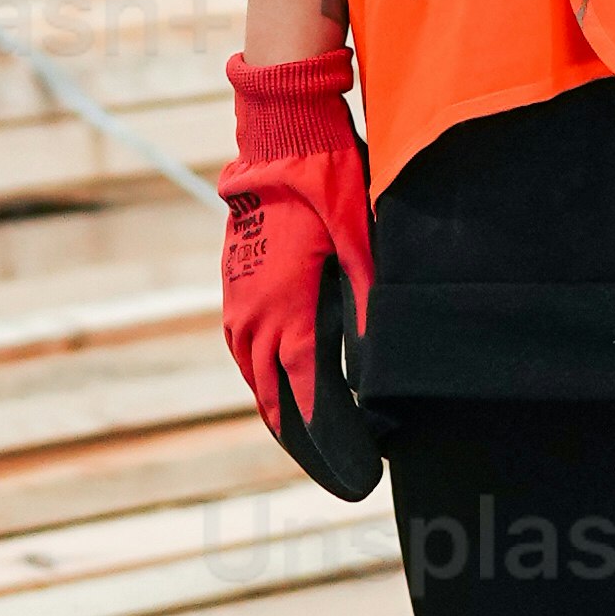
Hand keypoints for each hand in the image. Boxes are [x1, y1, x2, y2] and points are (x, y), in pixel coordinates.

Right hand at [219, 46, 382, 497]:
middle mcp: (253, 319)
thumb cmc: (326, 181)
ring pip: (257, 384)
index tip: (364, 475)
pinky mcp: (236, 291)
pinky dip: (270, 386)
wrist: (279, 135)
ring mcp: (239, 305)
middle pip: (276, 407)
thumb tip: (378, 364)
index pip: (308, 400)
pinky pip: (248, 357)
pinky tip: (291, 395)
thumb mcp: (362, 240)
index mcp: (285, 312)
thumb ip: (370, 302)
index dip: (335, 445)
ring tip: (322, 451)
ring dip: (287, 420)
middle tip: (348, 480)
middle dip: (310, 448)